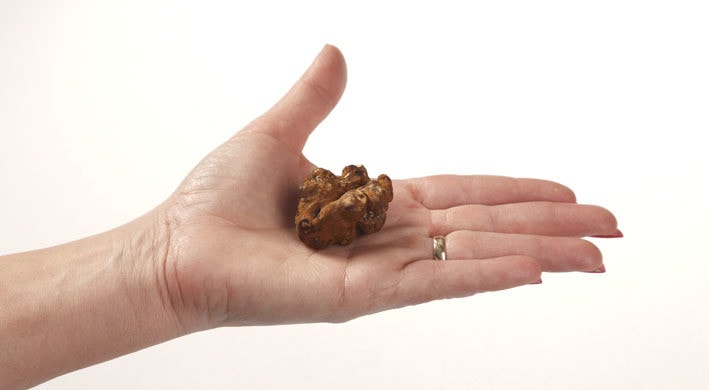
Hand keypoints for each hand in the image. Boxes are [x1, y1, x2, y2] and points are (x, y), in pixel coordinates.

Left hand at [157, 45, 618, 330]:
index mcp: (377, 204)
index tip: (566, 192)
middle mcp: (387, 239)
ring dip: (537, 254)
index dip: (515, 193)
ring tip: (595, 255)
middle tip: (610, 229)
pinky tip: (533, 270)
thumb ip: (315, 99)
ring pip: (471, 256)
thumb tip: (335, 51)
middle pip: (483, 227)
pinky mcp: (358, 295)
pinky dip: (484, 274)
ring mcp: (378, 271)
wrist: (176, 246)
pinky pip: (432, 281)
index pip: (463, 196)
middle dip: (548, 227)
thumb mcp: (279, 134)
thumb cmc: (218, 200)